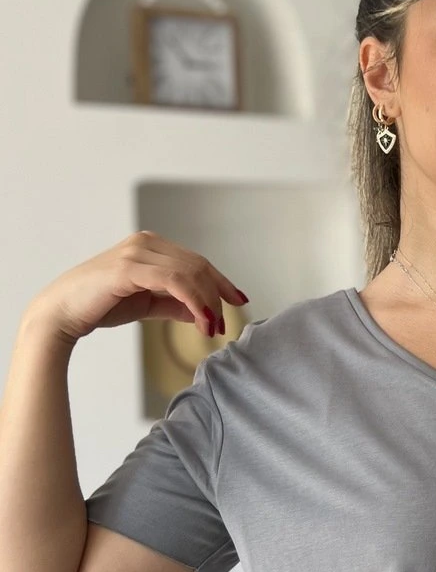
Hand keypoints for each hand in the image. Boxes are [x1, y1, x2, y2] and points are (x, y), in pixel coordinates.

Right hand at [27, 231, 248, 344]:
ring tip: (212, 328)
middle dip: (217, 295)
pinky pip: (174, 281)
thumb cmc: (99, 306)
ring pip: (190, 273)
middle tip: (223, 324)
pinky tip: (201, 320)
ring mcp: (137, 252)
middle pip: (198, 266)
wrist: (61, 314)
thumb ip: (174, 304)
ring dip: (207, 302)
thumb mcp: (146, 304)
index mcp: (149, 246)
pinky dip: (194, 300)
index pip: (196, 262)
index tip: (238, 301)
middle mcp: (145, 243)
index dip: (220, 282)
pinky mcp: (129, 267)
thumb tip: (203, 311)